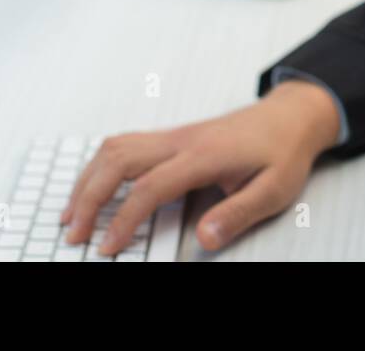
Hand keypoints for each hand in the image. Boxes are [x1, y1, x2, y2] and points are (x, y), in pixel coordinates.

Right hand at [59, 79, 340, 254]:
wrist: (291, 116)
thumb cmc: (283, 151)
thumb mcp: (274, 189)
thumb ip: (238, 215)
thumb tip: (203, 240)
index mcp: (204, 155)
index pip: (150, 188)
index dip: (123, 220)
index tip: (107, 248)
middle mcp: (182, 140)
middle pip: (119, 160)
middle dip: (89, 197)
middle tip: (74, 232)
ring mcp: (174, 134)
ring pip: (116, 147)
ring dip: (88, 178)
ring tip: (72, 213)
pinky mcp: (173, 135)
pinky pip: (126, 143)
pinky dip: (100, 165)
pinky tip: (93, 185)